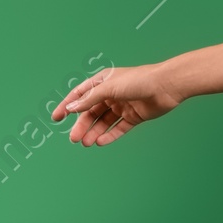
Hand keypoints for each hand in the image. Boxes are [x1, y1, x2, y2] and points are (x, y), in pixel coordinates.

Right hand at [52, 63, 181, 146]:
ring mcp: (122, 106)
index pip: (80, 95)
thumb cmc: (139, 80)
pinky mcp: (134, 116)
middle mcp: (111, 94)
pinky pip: (118, 128)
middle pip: (91, 112)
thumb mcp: (110, 88)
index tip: (56, 118)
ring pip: (103, 122)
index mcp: (103, 81)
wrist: (166, 86)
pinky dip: (109, 135)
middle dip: (81, 125)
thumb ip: (90, 99)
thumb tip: (71, 107)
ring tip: (86, 143)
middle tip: (73, 138)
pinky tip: (101, 142)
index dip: (68, 105)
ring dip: (94, 132)